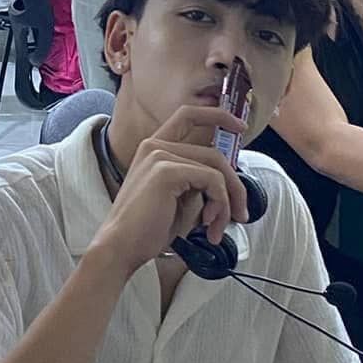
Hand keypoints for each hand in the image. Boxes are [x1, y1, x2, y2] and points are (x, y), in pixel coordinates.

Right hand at [93, 104, 249, 272]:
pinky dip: (220, 204)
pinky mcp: (166, 171)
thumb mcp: (180, 199)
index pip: (188, 116)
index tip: (240, 127)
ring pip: (217, 167)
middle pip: (213, 153)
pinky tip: (207, 225)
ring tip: (217, 227)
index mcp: (154, 149)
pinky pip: (212, 180)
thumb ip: (200, 183)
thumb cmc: (148, 230)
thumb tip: (231, 186)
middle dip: (235, 185)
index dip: (217, 115)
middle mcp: (155, 145)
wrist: (122, 248)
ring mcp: (159, 155)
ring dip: (227, 202)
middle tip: (241, 213)